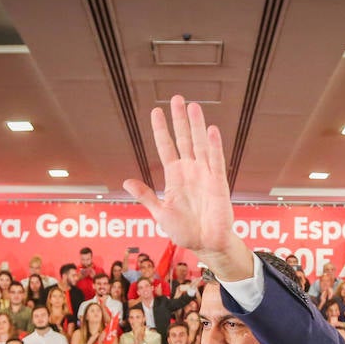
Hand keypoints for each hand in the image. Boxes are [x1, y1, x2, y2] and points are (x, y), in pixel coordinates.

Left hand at [123, 96, 253, 280]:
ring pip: (200, 145)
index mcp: (175, 177)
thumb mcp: (160, 213)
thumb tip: (126, 182)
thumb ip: (146, 196)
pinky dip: (214, 145)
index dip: (160, 130)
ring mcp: (204, 175)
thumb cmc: (185, 231)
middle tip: (177, 98)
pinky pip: (216, 161)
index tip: (155, 112)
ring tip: (193, 106)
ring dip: (197, 126)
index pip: (166, 147)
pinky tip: (211, 130)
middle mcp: (190, 171)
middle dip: (179, 120)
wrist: (206, 244)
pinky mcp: (218, 183)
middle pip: (184, 139)